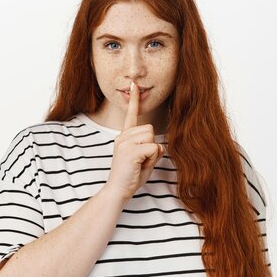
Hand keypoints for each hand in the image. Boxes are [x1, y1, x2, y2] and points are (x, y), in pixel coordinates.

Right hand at [104, 81, 165, 201]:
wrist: (117, 191)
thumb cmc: (130, 178)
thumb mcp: (144, 160)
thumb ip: (152, 149)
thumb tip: (159, 146)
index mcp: (124, 137)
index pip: (131, 115)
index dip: (134, 100)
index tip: (134, 85)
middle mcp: (122, 136)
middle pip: (150, 129)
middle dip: (151, 145)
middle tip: (140, 161)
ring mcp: (124, 142)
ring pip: (152, 137)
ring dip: (151, 153)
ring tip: (139, 164)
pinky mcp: (129, 151)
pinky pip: (152, 148)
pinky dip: (151, 159)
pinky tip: (139, 166)